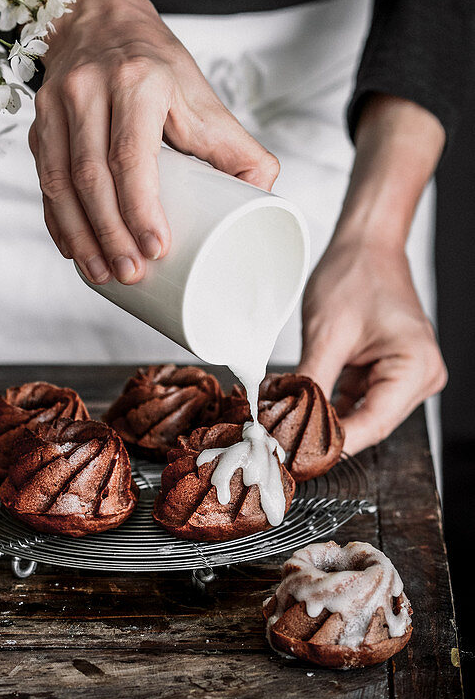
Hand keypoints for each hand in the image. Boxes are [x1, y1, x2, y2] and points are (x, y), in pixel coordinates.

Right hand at [30, 0, 278, 284]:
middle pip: (92, 176)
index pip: (132, 154)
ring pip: (59, 182)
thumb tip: (266, 199)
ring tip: (103, 273)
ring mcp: (55, 105)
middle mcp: (89, 89)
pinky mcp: (38, 123)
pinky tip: (73, 251)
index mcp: (138, 82)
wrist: (98, 19)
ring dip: (80, 235)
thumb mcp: (201, 96)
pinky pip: (44, 180)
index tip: (156, 249)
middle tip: (132, 272)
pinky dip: (57, 221)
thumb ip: (237, 147)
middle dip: (110, 233)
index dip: (141, 207)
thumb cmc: (156, 66)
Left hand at [296, 236, 446, 454]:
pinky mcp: (386, 373)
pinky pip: (356, 400)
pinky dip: (328, 403)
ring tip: (283, 421)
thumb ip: (309, 383)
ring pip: (359, 415)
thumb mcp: (327, 333)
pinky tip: (299, 405)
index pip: (371, 425)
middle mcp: (420, 377)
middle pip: (367, 425)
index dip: (330, 443)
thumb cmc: (356, 274)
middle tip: (279, 439)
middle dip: (322, 431)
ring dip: (322, 418)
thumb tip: (284, 421)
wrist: (365, 245)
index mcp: (416, 367)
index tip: (293, 454)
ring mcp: (405, 377)